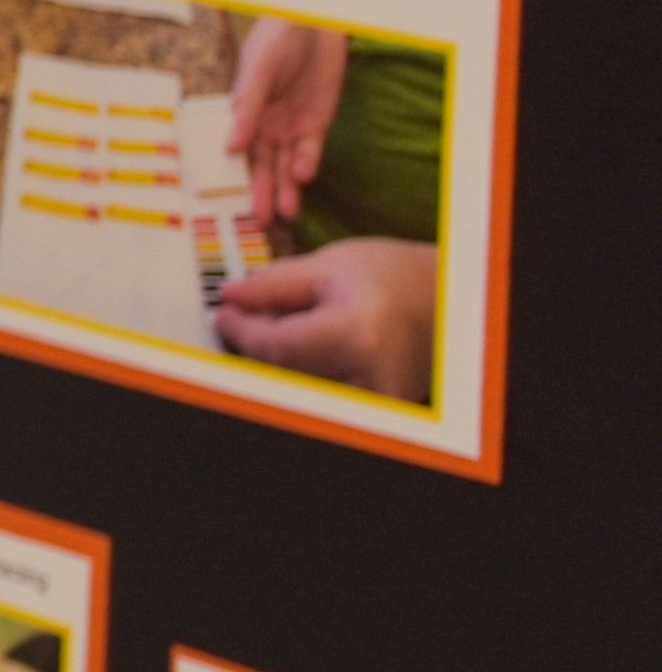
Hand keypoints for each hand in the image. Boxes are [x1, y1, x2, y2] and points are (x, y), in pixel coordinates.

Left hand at [210, 234, 436, 402]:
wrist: (450, 299)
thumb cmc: (397, 276)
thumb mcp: (332, 265)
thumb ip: (275, 284)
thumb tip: (230, 297)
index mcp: (355, 336)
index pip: (275, 347)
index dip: (242, 331)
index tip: (223, 314)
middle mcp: (368, 376)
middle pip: (284, 371)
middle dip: (257, 344)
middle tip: (245, 317)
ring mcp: (377, 398)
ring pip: (301, 385)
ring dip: (279, 359)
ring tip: (283, 325)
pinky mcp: (380, 406)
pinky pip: (324, 390)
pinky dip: (305, 370)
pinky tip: (308, 344)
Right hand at [223, 15, 347, 231]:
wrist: (312, 24)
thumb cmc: (273, 42)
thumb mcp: (256, 72)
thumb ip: (248, 109)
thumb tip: (231, 147)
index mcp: (243, 115)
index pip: (236, 154)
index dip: (233, 178)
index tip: (229, 204)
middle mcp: (265, 126)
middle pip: (263, 166)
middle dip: (261, 193)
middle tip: (259, 222)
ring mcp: (292, 126)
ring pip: (287, 165)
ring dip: (286, 188)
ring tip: (285, 213)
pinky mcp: (317, 123)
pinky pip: (311, 150)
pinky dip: (307, 164)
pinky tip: (302, 177)